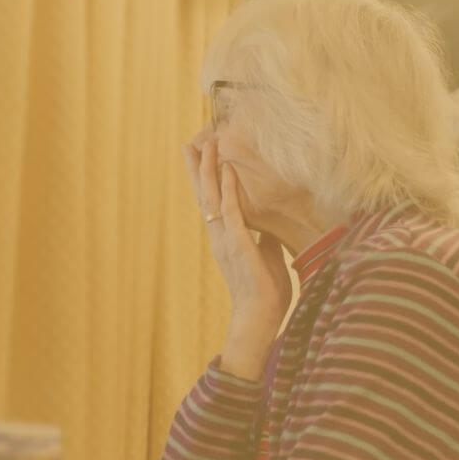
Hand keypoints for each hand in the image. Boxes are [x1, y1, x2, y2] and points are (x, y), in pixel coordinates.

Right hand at [184, 132, 291, 379]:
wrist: (260, 317)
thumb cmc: (264, 292)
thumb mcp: (265, 257)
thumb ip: (262, 239)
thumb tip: (267, 226)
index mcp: (224, 239)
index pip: (211, 203)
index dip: (205, 180)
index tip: (200, 157)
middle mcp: (218, 236)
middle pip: (203, 195)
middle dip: (197, 168)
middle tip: (191, 142)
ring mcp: (225, 239)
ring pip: (211, 197)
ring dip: (208, 169)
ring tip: (206, 144)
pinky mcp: (237, 243)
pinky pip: (231, 210)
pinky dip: (229, 188)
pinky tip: (227, 167)